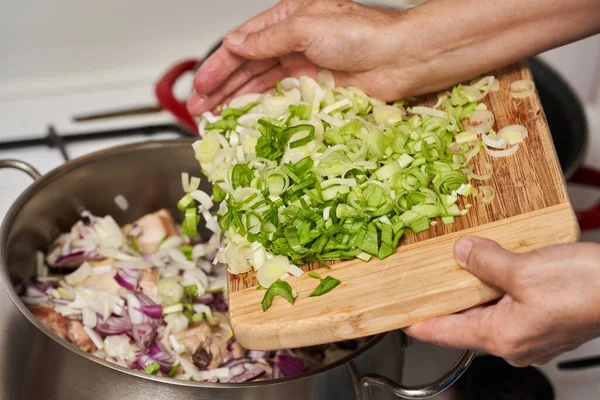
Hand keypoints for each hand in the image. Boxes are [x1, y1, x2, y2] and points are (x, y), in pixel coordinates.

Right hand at [188, 0, 415, 114]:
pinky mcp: (315, 86)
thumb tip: (235, 44)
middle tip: (199, 108)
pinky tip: (245, 116)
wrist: (401, 59)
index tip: (200, 86)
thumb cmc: (362, 34)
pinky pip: (280, 98)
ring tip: (215, 116)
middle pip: (247, 66)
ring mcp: (303, 65)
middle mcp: (292, 41)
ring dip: (236, 99)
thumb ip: (267, 39)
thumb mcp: (306, 28)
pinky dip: (260, 107)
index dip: (218, 65)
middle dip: (221, 87)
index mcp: (287, 18)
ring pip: (260, 83)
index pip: (242, 43)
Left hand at [404, 237, 599, 366]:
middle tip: (429, 279)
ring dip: (476, 290)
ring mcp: (532, 335)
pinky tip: (497, 270)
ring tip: (462, 267)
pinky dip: (498, 290)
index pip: (445, 333)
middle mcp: (514, 343)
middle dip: (449, 298)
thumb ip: (485, 262)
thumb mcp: (523, 269)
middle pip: (466, 321)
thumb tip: (463, 253)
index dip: (419, 323)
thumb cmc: (586, 289)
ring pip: (488, 312)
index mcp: (501, 336)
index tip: (400, 318)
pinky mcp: (546, 323)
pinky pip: (509, 307)